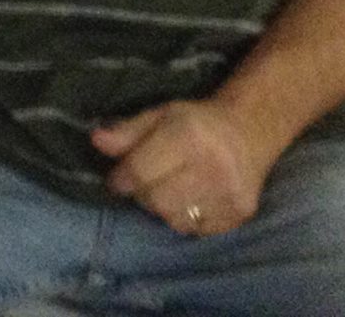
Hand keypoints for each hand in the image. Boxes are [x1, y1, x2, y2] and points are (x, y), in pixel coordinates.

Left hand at [91, 98, 274, 236]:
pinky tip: (188, 199)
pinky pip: (196, 230)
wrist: (249, 132)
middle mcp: (213, 166)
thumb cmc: (196, 123)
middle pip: (157, 201)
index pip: (141, 171)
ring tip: (168, 189)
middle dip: (142, 194)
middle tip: (145, 183)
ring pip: (175, 219)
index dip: (121, 179)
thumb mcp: (159, 115)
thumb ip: (127, 131)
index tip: (117, 179)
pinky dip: (184, 218)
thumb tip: (96, 141)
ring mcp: (230, 193)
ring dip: (162, 208)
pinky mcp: (240, 213)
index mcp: (189, 135)